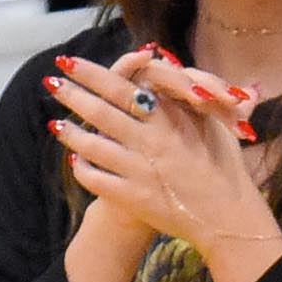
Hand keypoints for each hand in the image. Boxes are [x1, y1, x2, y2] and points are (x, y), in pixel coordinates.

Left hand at [47, 48, 281, 277]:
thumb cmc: (226, 168)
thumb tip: (170, 63)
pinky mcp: (133, 198)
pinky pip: (96, 180)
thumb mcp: (217, 124)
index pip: (122, 87)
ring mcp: (139, 170)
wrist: (228, 218)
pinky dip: (81, 169)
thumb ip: (191, 95)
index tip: (71, 63)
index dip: (92, 73)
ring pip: (93, 146)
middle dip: (72, 94)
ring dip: (70, 132)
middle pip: (101, 111)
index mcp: (170, 120)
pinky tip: (73, 162)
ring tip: (56, 123)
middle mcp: (151, 141)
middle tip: (52, 83)